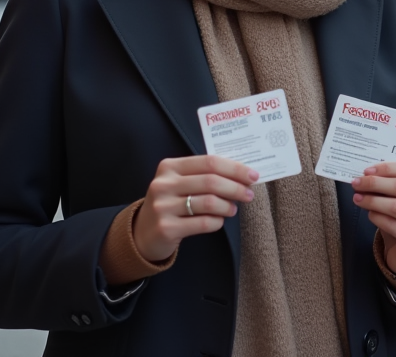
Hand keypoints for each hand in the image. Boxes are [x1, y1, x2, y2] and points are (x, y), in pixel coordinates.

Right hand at [133, 155, 257, 261]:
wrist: (143, 233)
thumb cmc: (171, 203)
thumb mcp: (180, 183)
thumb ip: (204, 175)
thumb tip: (242, 175)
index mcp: (170, 167)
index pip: (209, 162)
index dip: (234, 168)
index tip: (252, 175)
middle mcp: (164, 184)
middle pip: (211, 181)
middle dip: (235, 187)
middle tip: (249, 194)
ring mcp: (163, 206)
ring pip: (209, 202)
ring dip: (228, 206)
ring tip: (233, 209)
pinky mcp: (167, 228)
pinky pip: (203, 223)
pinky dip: (217, 222)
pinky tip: (219, 221)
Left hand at [351, 161, 395, 275]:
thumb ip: (387, 187)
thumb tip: (364, 176)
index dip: (388, 168)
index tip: (367, 171)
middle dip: (375, 183)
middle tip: (356, 184)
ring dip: (372, 200)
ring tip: (357, 199)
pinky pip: (393, 225)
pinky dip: (377, 218)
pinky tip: (369, 214)